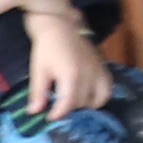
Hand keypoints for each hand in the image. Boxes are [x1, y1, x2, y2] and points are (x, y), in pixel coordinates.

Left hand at [16, 5, 107, 120]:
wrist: (59, 24)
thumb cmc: (46, 48)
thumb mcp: (38, 70)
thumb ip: (38, 93)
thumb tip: (34, 113)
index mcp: (70, 75)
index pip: (67, 104)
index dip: (57, 114)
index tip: (49, 117)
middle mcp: (87, 74)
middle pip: (81, 102)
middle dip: (68, 108)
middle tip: (58, 106)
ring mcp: (98, 70)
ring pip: (98, 98)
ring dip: (85, 103)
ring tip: (74, 101)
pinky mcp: (103, 66)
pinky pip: (108, 87)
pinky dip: (101, 96)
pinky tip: (90, 95)